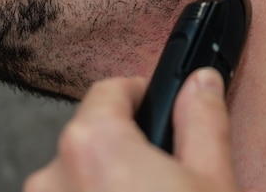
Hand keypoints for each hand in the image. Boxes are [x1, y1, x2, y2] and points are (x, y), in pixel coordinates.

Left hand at [23, 68, 241, 191]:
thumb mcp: (212, 182)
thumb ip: (204, 122)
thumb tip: (201, 83)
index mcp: (93, 146)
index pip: (109, 91)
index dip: (140, 94)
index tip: (157, 105)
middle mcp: (52, 175)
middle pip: (91, 133)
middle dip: (125, 142)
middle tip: (163, 170)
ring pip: (77, 173)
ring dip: (106, 179)